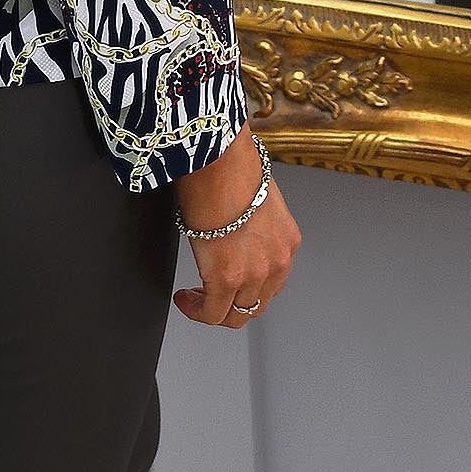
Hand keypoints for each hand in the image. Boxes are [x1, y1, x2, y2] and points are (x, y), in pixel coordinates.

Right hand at [171, 124, 300, 329]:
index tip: (228, 282)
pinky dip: (196, 311)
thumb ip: (248, 223)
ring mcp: (255, 272)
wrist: (219, 158)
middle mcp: (277, 260)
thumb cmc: (229, 165)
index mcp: (286, 240)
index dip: (247, 287)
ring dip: (212, 310)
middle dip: (230, 304)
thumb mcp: (252, 200)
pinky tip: (184, 299)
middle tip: (207, 296)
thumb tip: (228, 226)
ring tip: (193, 298)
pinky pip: (212, 313)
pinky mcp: (227, 277)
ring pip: (236, 314)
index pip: (272, 281)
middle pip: (256, 303)